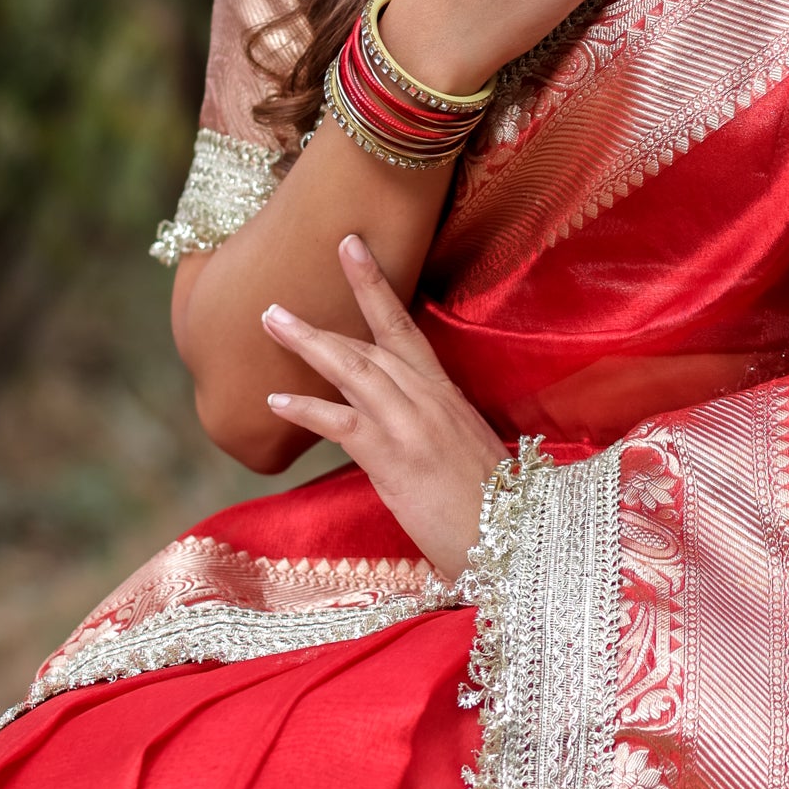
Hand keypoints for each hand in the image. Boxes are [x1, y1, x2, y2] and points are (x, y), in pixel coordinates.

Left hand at [260, 233, 506, 579]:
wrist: (516, 539)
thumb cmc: (492, 506)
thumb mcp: (464, 451)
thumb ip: (431, 426)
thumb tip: (398, 422)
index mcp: (446, 395)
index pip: (405, 328)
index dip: (375, 287)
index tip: (351, 250)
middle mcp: (430, 400)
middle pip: (373, 339)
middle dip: (330, 307)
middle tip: (283, 291)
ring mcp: (414, 425)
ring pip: (355, 368)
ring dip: (309, 341)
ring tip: (272, 321)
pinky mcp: (398, 458)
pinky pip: (345, 423)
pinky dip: (307, 409)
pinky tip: (276, 402)